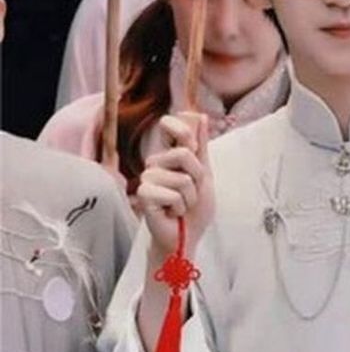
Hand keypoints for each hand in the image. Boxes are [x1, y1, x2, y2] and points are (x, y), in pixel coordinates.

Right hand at [137, 112, 213, 258]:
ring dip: (190, 197)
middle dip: (197, 177)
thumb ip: (201, 146)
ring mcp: (147, 178)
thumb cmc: (194, 208)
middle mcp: (155, 162)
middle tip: (191, 192)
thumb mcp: (204, 174)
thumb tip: (200, 115)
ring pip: (182, 178)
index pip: (172, 125)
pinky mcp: (144, 194)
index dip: (185, 131)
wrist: (186, 236)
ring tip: (181, 205)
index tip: (193, 148)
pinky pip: (173, 194)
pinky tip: (172, 213)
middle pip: (185, 153)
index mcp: (168, 153)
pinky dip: (180, 207)